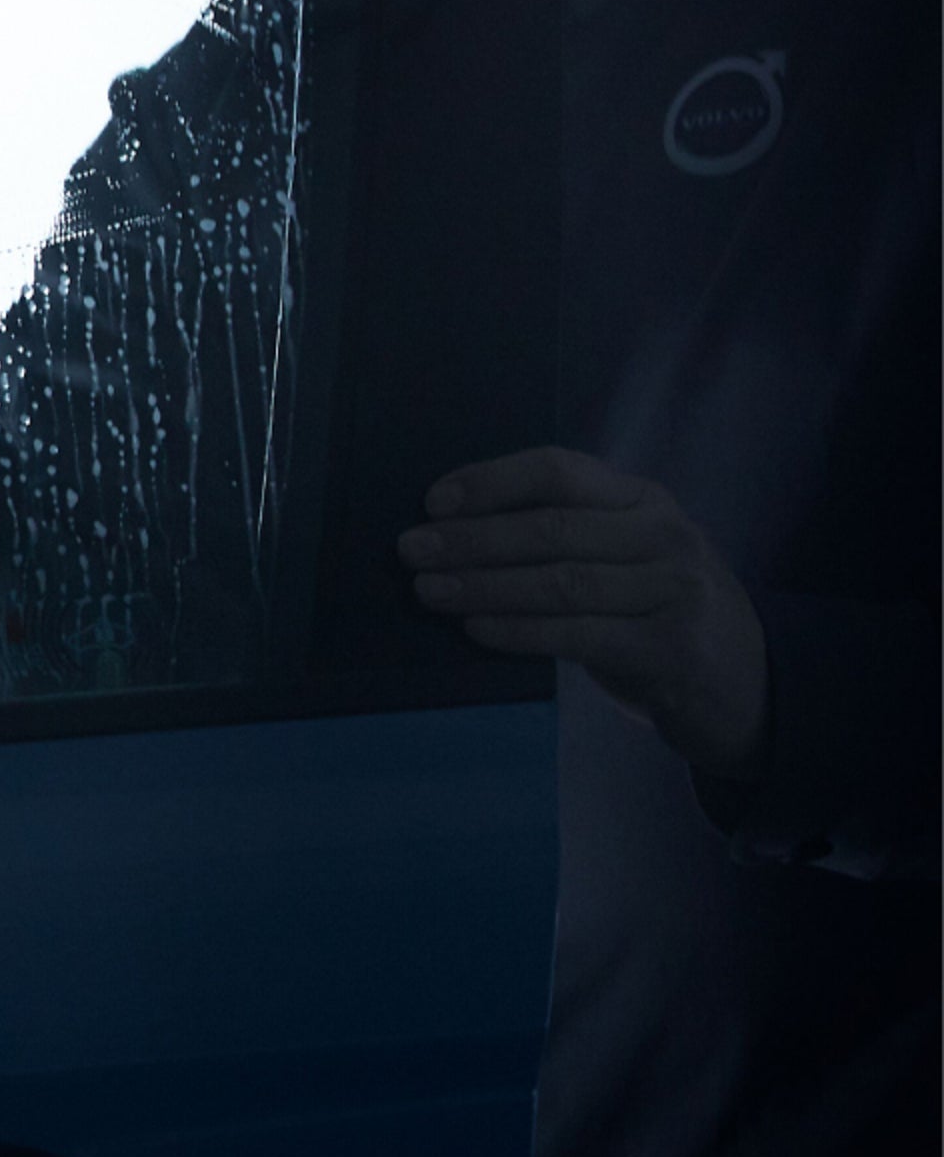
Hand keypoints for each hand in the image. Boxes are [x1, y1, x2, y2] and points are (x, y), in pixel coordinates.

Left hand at [398, 449, 770, 780]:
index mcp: (644, 499)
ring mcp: (677, 592)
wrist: (747, 685)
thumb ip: (564, 535)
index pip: (559, 470)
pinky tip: (476, 628)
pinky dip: (520, 631)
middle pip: (551, 528)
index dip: (491, 480)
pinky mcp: (675, 650)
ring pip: (561, 582)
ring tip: (429, 590)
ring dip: (484, 586)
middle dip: (471, 539)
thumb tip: (451, 533)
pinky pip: (580, 634)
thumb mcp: (626, 556)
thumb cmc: (655, 611)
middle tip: (410, 549)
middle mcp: (667, 535)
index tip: (433, 501)